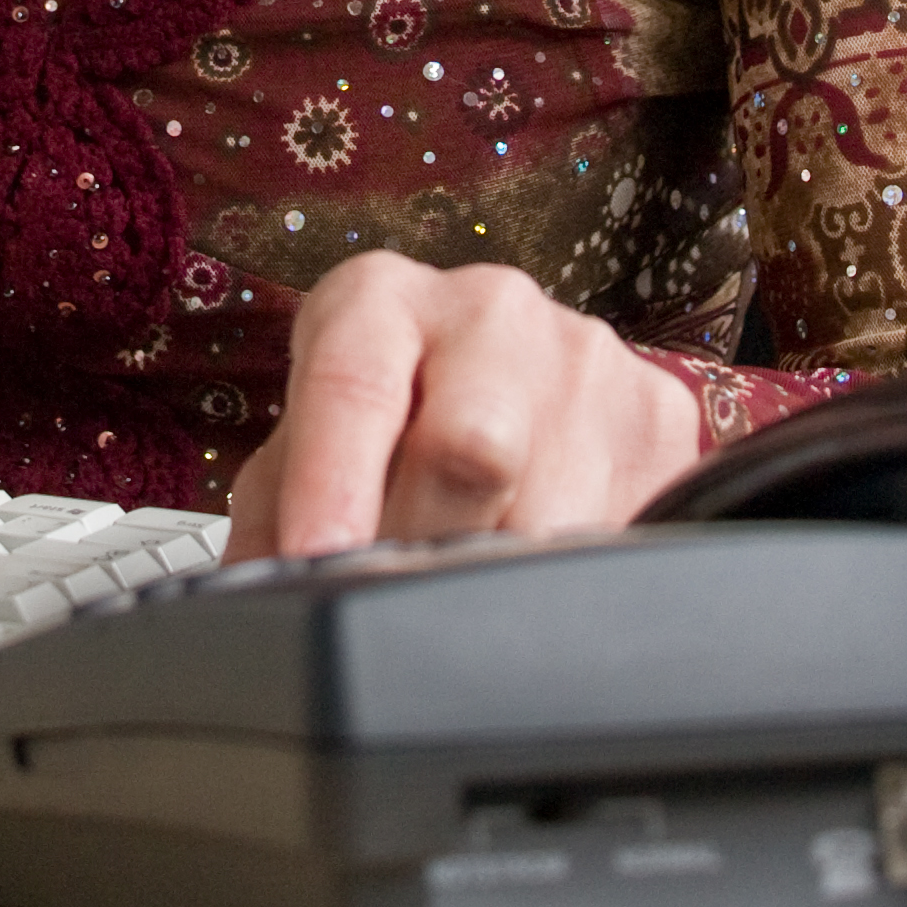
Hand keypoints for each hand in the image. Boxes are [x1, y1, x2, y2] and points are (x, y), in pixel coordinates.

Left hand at [226, 252, 699, 559]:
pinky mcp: (659, 416)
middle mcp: (489, 307)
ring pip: (550, 509)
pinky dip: (570, 581)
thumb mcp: (303, 458)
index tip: (319, 561)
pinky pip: (621, 531)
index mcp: (379, 299)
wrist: (492, 377)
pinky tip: (532, 573)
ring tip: (461, 586)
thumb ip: (274, 522)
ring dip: (497, 575)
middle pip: (470, 444)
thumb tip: (247, 606)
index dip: (332, 484)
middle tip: (398, 593)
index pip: (355, 382)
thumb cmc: (376, 424)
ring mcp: (585, 355)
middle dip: (426, 542)